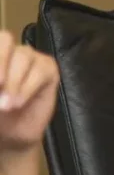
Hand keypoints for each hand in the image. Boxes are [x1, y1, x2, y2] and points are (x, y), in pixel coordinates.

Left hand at [0, 31, 59, 153]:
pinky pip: (40, 71)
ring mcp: (32, 58)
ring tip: (6, 106)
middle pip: (5, 40)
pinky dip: (26, 89)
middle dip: (0, 62)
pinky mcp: (49, 69)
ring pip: (23, 56)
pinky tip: (18, 103)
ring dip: (13, 83)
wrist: (13, 135)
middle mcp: (11, 52)